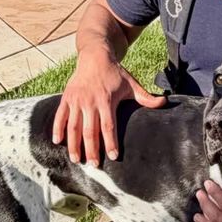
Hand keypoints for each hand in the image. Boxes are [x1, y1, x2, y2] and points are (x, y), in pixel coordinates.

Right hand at [52, 49, 165, 165]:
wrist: (95, 56)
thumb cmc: (114, 73)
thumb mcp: (131, 83)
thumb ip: (145, 96)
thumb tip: (164, 103)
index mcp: (106, 100)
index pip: (108, 126)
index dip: (110, 142)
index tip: (113, 156)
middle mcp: (90, 102)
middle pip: (90, 131)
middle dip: (91, 149)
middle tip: (93, 165)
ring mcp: (77, 100)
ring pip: (73, 127)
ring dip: (74, 144)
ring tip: (76, 160)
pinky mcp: (67, 98)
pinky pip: (60, 116)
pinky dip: (57, 128)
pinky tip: (57, 141)